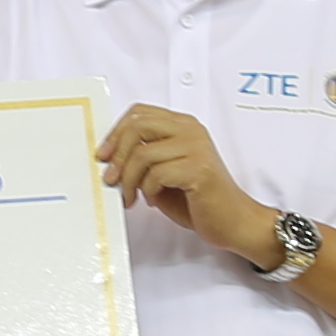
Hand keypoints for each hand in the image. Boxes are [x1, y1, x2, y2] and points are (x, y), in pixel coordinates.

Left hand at [96, 107, 273, 261]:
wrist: (232, 222)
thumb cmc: (198, 200)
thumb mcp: (163, 173)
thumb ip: (142, 159)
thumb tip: (109, 158)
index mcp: (183, 126)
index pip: (140, 112)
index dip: (116, 132)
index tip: (103, 155)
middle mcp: (191, 131)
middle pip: (138, 126)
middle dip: (117, 154)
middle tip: (110, 178)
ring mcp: (197, 148)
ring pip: (143, 154)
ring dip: (128, 180)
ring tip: (131, 197)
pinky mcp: (199, 169)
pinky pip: (157, 174)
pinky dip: (148, 190)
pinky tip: (152, 200)